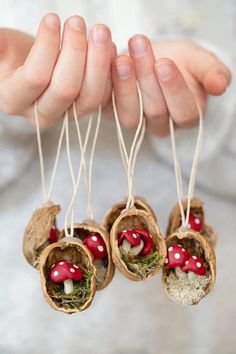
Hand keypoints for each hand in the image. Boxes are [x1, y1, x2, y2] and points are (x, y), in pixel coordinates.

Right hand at [0, 14, 112, 127]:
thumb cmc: (15, 55)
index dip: (46, 46)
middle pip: (65, 89)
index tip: (51, 18)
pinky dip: (110, 72)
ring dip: (98, 62)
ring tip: (99, 32)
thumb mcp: (2, 47)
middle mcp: (42, 114)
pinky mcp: (86, 109)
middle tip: (77, 21)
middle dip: (75, 51)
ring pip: (89, 96)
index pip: (35, 77)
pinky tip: (109, 47)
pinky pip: (105, 96)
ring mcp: (67, 115)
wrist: (35, 66)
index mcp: (14, 100)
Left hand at [111, 37, 230, 135]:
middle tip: (139, 46)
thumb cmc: (181, 62)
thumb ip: (212, 72)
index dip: (174, 89)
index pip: (184, 112)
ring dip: (125, 84)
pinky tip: (107, 63)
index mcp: (186, 116)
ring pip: (130, 113)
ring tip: (121, 58)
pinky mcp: (113, 113)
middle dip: (147, 77)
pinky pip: (108, 106)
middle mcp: (160, 124)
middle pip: (156, 110)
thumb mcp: (200, 62)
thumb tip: (220, 86)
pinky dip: (106, 86)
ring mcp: (136, 121)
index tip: (165, 63)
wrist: (154, 58)